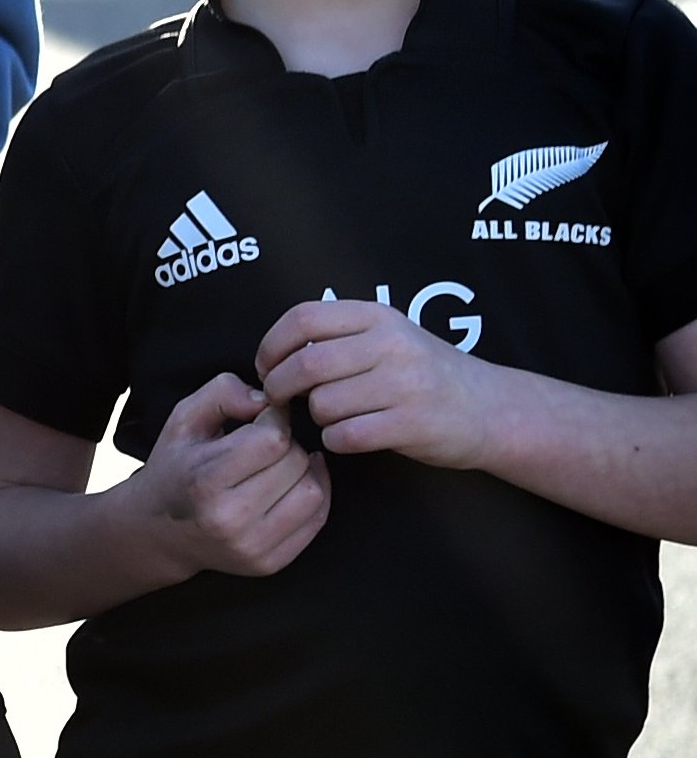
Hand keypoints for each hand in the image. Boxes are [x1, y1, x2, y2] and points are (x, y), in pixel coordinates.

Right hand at [129, 372, 329, 579]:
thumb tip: (267, 400)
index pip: (272, 439)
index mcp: (205, 481)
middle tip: (267, 445)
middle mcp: (229, 519)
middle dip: (287, 445)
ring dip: (303, 470)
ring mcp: (252, 547)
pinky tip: (293, 484)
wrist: (158, 532)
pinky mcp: (269, 563)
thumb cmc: (175, 468)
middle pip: (295, 464)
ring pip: (312, 492)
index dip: (274, 419)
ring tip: (280, 465)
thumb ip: (222, 392)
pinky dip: (314, 494)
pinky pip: (317, 519)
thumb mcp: (183, 419)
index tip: (263, 418)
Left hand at [256, 300, 497, 470]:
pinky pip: (344, 436)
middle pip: (305, 364)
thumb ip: (339, 336)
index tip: (265, 367)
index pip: (302, 318)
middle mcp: (391, 345)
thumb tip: (273, 355)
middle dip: (279, 387)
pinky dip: (336, 440)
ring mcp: (403, 385)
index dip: (271, 345)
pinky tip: (350, 435)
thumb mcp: (389, 336)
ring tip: (333, 416)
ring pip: (322, 403)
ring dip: (315, 416)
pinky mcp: (410, 424)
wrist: (491, 408)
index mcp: (378, 317)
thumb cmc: (425, 373)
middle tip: (279, 399)